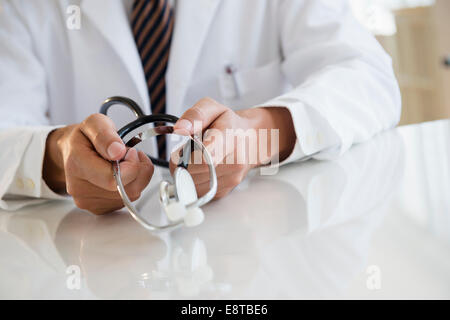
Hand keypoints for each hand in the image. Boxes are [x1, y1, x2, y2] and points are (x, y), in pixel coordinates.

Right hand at [43, 114, 153, 214]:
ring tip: (123, 163)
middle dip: (137, 170)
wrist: (71, 152)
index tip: (129, 151)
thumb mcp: (94, 123)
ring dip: (136, 177)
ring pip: (131, 196)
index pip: (113, 178)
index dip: (131, 165)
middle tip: (128, 155)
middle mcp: (80, 189)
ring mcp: (89, 202)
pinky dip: (131, 186)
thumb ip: (105, 135)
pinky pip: (127, 200)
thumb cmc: (84, 137)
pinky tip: (121, 175)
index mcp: (77, 165)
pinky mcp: (99, 209)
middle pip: (127, 190)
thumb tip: (118, 152)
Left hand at [172, 98, 295, 198]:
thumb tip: (180, 129)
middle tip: (187, 150)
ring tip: (194, 158)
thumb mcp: (213, 109)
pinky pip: (197, 190)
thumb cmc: (229, 124)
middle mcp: (234, 161)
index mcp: (230, 137)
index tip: (188, 152)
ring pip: (193, 182)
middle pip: (196, 169)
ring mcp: (231, 179)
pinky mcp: (224, 191)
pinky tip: (199, 169)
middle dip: (182, 161)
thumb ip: (195, 115)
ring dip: (186, 172)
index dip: (193, 154)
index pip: (210, 153)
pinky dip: (192, 180)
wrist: (251, 140)